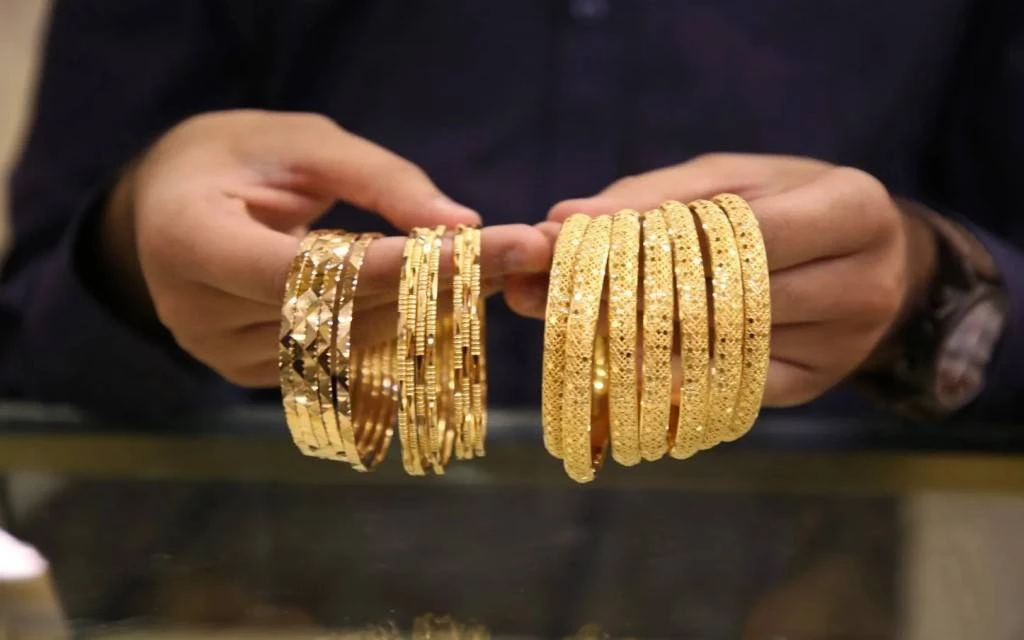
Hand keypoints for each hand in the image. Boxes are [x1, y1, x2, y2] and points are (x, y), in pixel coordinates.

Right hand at [101, 110, 551, 386]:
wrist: (172, 202)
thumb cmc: (239, 155)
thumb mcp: (304, 141)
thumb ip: (380, 180)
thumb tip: (463, 226)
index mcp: (187, 239)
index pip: (302, 273)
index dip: (392, 269)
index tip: (476, 252)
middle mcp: (197, 313)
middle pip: (337, 313)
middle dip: (434, 284)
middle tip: (517, 253)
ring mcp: (222, 355)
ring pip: (350, 343)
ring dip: (429, 309)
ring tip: (492, 267)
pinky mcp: (252, 374)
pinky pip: (342, 357)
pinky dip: (399, 327)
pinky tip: (446, 296)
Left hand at [507, 153, 936, 406]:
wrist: (872, 260)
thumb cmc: (787, 202)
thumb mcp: (729, 177)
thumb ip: (652, 197)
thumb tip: (561, 221)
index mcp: (853, 209)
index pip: (740, 233)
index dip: (650, 242)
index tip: (567, 246)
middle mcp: (861, 284)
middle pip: (725, 299)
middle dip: (627, 297)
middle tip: (542, 296)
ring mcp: (841, 347)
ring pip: (716, 350)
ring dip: (633, 341)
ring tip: (562, 324)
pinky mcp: (811, 387)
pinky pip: (722, 389)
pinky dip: (663, 377)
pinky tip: (614, 364)